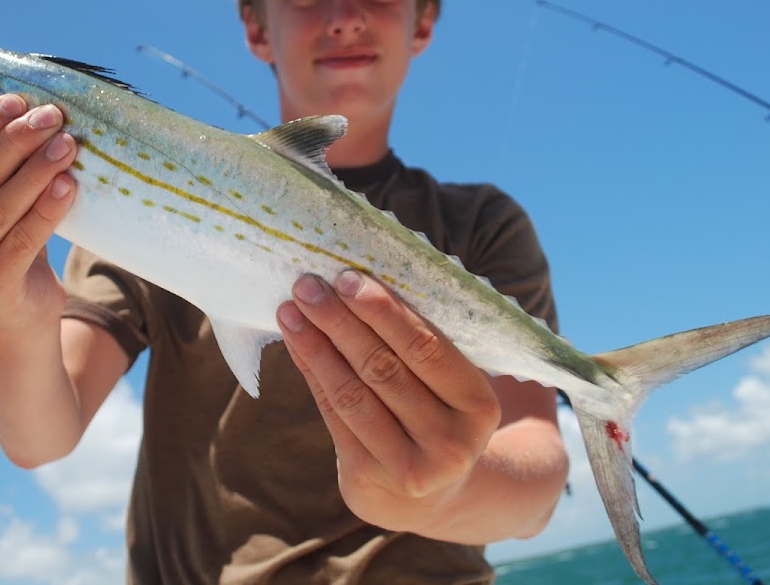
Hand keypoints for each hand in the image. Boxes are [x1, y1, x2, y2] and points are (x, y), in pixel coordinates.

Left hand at [276, 270, 503, 536]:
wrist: (432, 493)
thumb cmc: (437, 412)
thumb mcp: (451, 385)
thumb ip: (419, 344)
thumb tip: (357, 283)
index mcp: (479, 405)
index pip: (425, 348)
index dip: (383, 312)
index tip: (346, 277)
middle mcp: (449, 442)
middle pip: (383, 369)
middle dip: (340, 321)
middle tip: (307, 285)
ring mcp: (407, 467)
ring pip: (352, 393)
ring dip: (316, 346)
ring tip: (290, 310)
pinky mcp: (366, 480)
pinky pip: (332, 414)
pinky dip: (311, 372)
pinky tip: (296, 342)